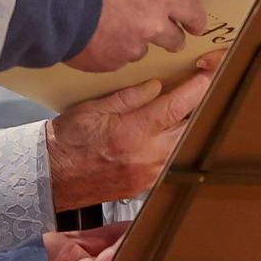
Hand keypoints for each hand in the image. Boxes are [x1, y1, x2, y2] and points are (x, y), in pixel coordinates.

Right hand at [46, 58, 216, 208]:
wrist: (51, 177)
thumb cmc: (67, 141)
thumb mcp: (94, 108)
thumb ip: (130, 97)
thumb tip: (157, 86)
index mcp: (133, 132)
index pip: (177, 107)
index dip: (199, 88)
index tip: (208, 73)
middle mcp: (147, 157)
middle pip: (192, 129)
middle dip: (203, 107)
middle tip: (208, 88)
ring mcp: (149, 175)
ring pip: (186, 148)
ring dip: (191, 127)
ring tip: (191, 110)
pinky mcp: (146, 186)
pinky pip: (172, 163)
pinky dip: (177, 146)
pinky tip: (172, 134)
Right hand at [68, 0, 207, 72]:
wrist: (53, 3)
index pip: (192, 13)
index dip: (196, 19)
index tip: (195, 24)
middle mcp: (150, 27)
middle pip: (174, 40)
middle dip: (170, 35)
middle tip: (158, 29)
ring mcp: (130, 48)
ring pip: (142, 50)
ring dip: (136, 42)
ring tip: (114, 26)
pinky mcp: (110, 64)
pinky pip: (118, 60)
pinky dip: (111, 52)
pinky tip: (96, 37)